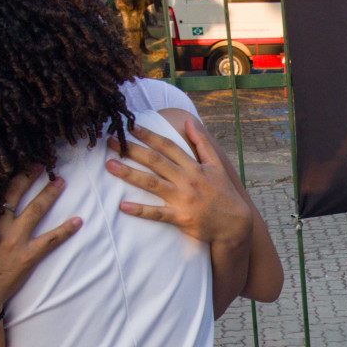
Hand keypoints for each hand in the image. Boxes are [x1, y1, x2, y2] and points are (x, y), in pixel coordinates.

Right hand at [0, 169, 77, 322]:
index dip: (3, 173)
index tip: (10, 159)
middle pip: (16, 193)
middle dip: (28, 175)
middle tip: (38, 163)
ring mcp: (15, 241)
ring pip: (36, 210)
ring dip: (49, 194)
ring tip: (60, 180)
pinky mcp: (27, 257)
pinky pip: (51, 241)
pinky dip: (66, 230)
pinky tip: (78, 220)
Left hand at [109, 122, 251, 252]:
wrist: (236, 224)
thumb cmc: (224, 194)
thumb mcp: (217, 166)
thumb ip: (202, 143)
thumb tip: (189, 122)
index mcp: (194, 167)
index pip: (168, 146)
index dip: (148, 135)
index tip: (130, 126)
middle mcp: (187, 180)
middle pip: (155, 161)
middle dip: (132, 149)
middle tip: (110, 141)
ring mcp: (184, 199)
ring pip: (152, 183)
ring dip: (130, 174)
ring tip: (110, 166)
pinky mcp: (182, 218)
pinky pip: (158, 214)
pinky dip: (140, 210)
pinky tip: (123, 205)